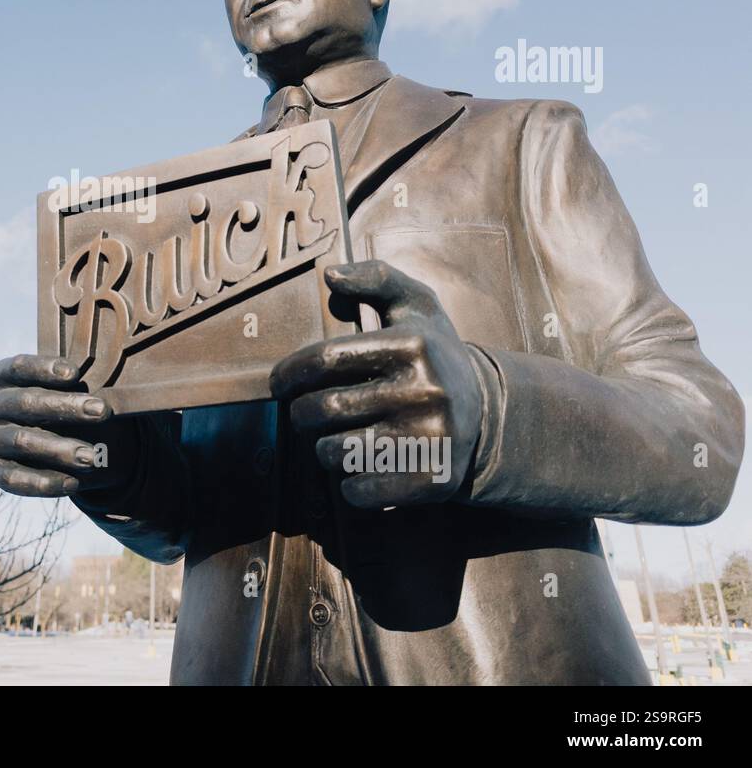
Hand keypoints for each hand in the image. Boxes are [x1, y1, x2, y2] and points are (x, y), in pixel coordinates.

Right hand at [0, 354, 135, 497]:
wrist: (61, 445)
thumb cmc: (68, 408)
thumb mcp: (73, 393)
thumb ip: (78, 389)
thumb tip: (101, 395)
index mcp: (5, 376)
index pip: (19, 367)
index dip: (44, 368)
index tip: (76, 374)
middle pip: (25, 402)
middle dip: (66, 407)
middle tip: (102, 411)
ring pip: (22, 440)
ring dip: (59, 449)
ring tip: (92, 457)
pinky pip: (14, 478)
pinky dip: (44, 482)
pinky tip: (72, 484)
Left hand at [271, 260, 483, 508]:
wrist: (487, 411)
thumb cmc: (432, 353)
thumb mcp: (414, 305)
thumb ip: (375, 278)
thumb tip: (330, 276)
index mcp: (413, 345)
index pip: (325, 359)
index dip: (289, 372)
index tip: (279, 383)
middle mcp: (425, 391)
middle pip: (323, 410)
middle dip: (301, 414)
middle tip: (305, 414)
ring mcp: (430, 438)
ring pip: (335, 453)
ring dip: (322, 449)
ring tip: (335, 438)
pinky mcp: (433, 480)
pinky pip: (360, 491)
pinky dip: (348, 483)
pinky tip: (360, 466)